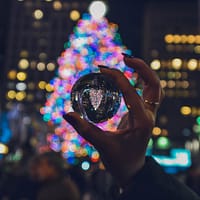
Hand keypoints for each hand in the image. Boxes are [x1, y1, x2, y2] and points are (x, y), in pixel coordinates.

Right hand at [63, 55, 163, 186]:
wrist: (132, 169)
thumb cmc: (119, 161)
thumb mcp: (102, 145)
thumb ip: (84, 129)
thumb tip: (67, 114)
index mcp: (142, 123)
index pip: (131, 93)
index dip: (117, 78)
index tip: (102, 70)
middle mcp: (149, 116)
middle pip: (154, 85)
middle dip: (141, 68)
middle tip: (124, 57)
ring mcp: (149, 114)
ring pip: (154, 87)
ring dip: (144, 72)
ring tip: (128, 61)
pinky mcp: (144, 113)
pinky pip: (147, 92)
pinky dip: (141, 80)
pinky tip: (129, 75)